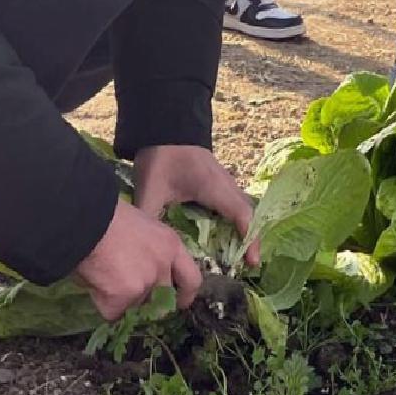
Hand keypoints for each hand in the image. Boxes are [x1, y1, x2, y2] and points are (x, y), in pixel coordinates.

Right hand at [74, 200, 202, 320]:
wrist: (87, 222)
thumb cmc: (109, 217)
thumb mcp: (142, 227)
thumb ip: (150, 250)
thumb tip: (141, 268)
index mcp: (172, 246)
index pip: (192, 279)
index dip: (185, 294)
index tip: (179, 303)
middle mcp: (164, 266)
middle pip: (164, 298)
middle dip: (149, 303)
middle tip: (132, 298)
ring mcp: (146, 283)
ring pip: (136, 305)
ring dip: (122, 301)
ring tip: (104, 279)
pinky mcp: (124, 297)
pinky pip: (113, 312)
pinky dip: (103, 304)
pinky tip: (94, 286)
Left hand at [134, 144, 258, 267]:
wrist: (166, 129)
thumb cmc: (162, 158)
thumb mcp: (150, 190)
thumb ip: (149, 217)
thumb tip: (144, 247)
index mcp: (214, 187)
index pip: (241, 214)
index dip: (249, 239)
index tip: (251, 262)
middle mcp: (226, 184)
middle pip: (249, 213)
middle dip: (251, 239)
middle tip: (248, 265)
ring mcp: (225, 182)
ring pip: (244, 208)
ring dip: (245, 229)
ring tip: (240, 255)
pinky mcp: (220, 182)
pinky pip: (235, 203)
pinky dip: (237, 221)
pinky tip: (226, 236)